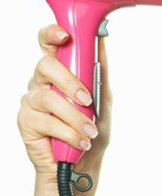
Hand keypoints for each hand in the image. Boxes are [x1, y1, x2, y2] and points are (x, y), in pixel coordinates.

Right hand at [17, 25, 112, 180]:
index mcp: (58, 71)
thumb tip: (101, 40)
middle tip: (88, 100)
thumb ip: (98, 71)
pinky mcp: (26, 122)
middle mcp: (41, 82)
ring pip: (49, 99)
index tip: (65, 34)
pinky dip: (70, 133)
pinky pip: (47, 122)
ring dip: (75, 117)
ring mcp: (31, 101)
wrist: (84, 161)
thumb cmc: (92, 127)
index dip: (51, 34)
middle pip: (46, 66)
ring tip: (91, 131)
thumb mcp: (102, 97)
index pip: (48, 44)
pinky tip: (82, 141)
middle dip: (70, 82)